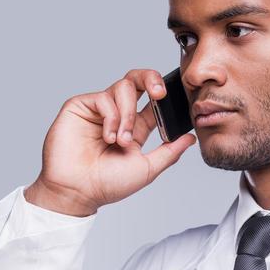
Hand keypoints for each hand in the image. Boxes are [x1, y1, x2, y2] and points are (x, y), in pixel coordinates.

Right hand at [26, 69, 195, 214]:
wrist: (78, 191)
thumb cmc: (107, 184)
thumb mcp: (147, 169)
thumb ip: (170, 152)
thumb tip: (191, 138)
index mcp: (135, 128)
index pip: (153, 102)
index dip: (165, 96)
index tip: (176, 100)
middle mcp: (117, 115)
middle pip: (137, 80)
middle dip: (152, 79)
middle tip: (160, 92)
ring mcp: (99, 109)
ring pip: (123, 87)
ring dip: (128, 115)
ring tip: (121, 140)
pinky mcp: (80, 106)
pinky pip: (103, 98)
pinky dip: (111, 117)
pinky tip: (108, 137)